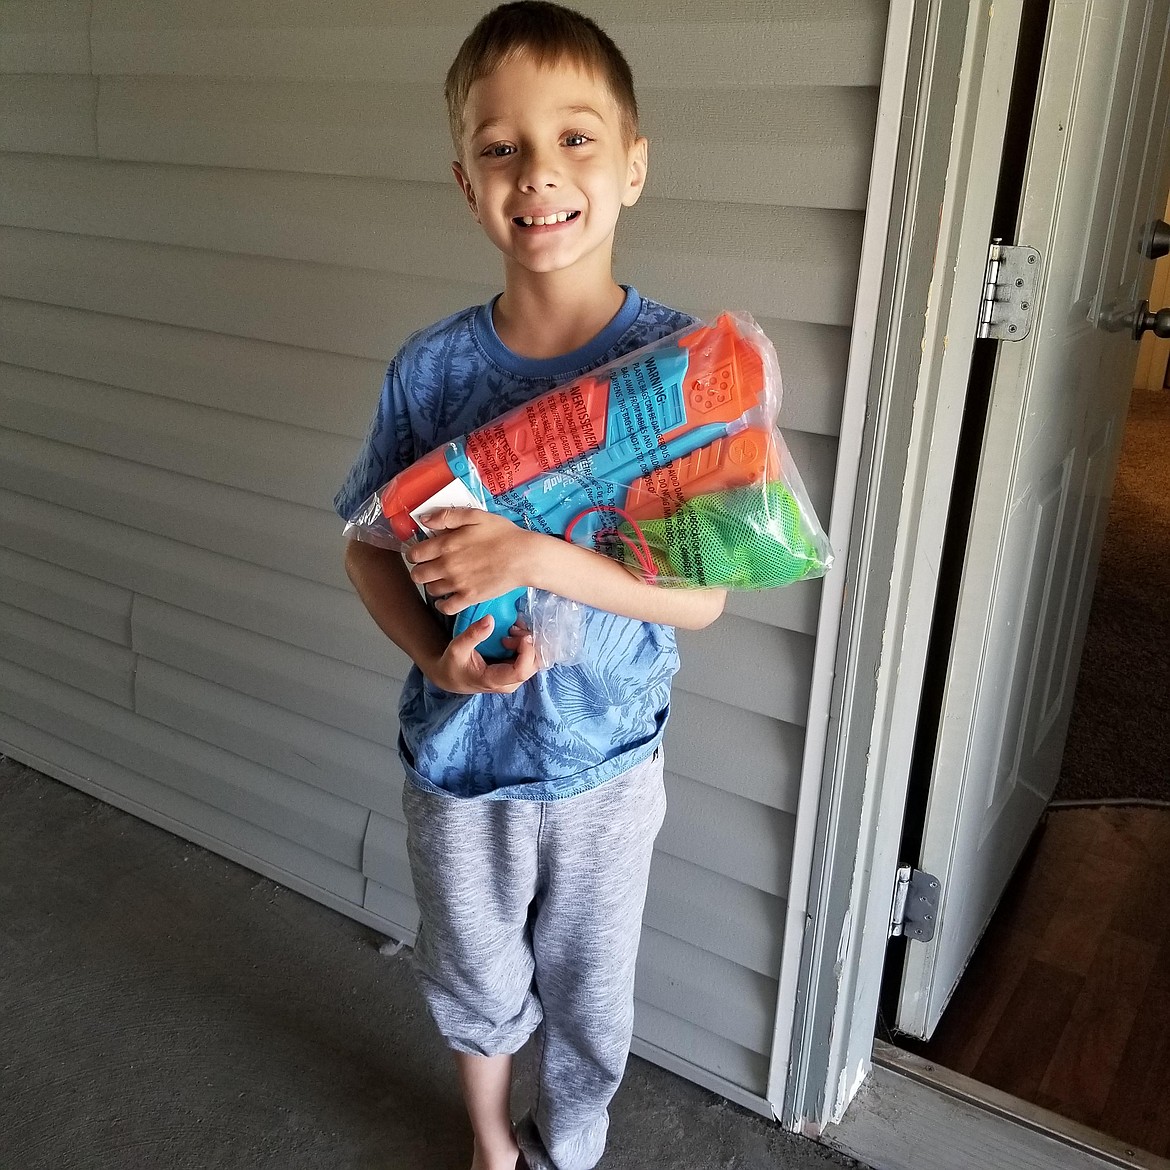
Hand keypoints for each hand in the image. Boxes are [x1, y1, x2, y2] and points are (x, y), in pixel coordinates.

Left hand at [404, 508, 536, 614]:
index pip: (414, 554)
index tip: (422, 553)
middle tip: (430, 567)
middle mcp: (447, 566)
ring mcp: (458, 584)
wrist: (524, 557)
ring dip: (433, 585)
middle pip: (418, 575)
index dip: (415, 554)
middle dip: (421, 570)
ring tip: (443, 579)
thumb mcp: (475, 516)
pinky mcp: (470, 598)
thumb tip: (424, 519)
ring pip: (430, 590)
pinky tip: (447, 598)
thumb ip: (447, 516)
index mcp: (446, 544)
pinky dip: (443, 605)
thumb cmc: (502, 534)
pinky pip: (446, 608)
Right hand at [424, 614, 540, 694]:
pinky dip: (526, 643)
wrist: (451, 677)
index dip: (527, 651)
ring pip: (534, 661)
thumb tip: (490, 619)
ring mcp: (513, 679)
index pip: (521, 671)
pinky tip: (513, 633)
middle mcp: (508, 683)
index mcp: (494, 680)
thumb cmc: (453, 664)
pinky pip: (530, 658)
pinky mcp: (515, 671)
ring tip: (511, 630)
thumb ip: (473, 634)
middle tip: (512, 629)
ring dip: (528, 642)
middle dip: (528, 644)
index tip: (517, 633)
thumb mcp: (457, 648)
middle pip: (533, 666)